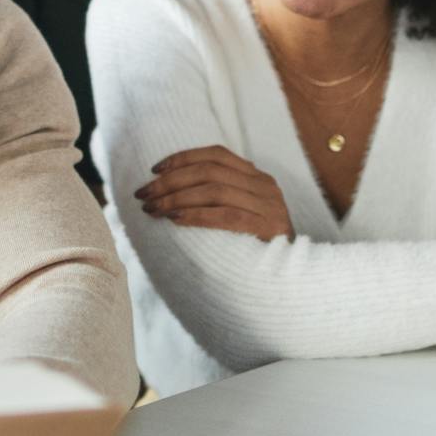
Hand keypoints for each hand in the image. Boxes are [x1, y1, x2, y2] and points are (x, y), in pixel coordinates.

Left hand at [135, 146, 293, 240]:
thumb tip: (169, 189)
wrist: (292, 281)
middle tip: (143, 194)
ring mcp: (270, 207)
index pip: (216, 154)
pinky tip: (175, 220)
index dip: (183, 158)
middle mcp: (266, 186)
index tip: (154, 169)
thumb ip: (218, 198)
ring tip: (152, 209)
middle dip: (170, 181)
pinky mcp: (269, 229)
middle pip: (210, 171)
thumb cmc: (254, 249)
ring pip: (215, 190)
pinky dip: (197, 215)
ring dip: (177, 198)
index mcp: (257, 178)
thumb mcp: (241, 214)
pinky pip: (226, 216)